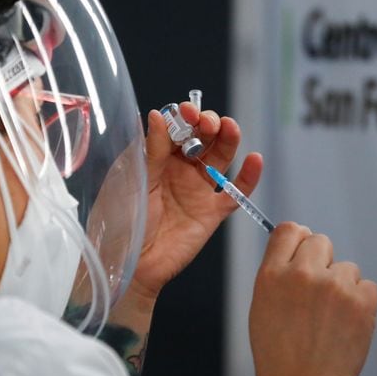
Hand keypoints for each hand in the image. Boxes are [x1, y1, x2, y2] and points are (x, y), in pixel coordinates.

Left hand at [130, 102, 262, 301]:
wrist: (129, 264)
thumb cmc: (121, 222)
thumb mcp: (133, 180)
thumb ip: (151, 151)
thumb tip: (158, 115)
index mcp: (156, 157)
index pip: (177, 128)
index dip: (184, 116)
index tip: (186, 111)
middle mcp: (179, 169)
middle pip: (203, 137)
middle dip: (208, 123)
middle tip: (207, 122)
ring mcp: (198, 190)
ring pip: (221, 157)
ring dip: (228, 139)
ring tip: (230, 128)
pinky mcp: (212, 213)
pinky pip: (235, 193)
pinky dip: (248, 177)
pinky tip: (255, 159)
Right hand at [250, 222, 376, 375]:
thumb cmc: (280, 355)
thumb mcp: (262, 307)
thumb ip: (278, 273)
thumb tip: (298, 246)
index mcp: (271, 274)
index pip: (290, 230)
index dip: (298, 240)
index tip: (303, 253)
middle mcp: (302, 274)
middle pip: (321, 241)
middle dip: (322, 262)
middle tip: (318, 295)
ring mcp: (334, 286)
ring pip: (347, 267)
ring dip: (342, 287)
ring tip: (329, 320)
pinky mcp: (362, 301)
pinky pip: (367, 286)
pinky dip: (361, 303)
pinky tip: (346, 325)